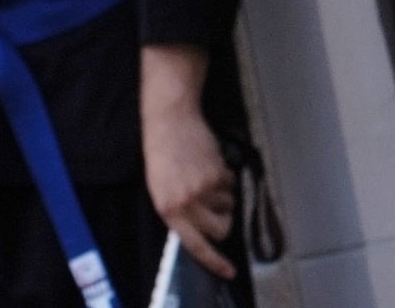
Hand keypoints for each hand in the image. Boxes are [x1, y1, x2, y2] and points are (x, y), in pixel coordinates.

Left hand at [141, 50, 236, 279]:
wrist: (170, 123)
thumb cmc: (161, 157)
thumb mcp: (162, 191)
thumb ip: (179, 213)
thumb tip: (200, 229)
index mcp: (168, 211)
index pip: (195, 246)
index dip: (214, 261)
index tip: (229, 270)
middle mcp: (187, 203)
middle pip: (221, 229)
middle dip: (224, 222)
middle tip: (217, 210)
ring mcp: (204, 187)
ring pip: (229, 207)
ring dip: (224, 199)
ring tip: (208, 182)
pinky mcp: (218, 172)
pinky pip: (232, 186)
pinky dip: (226, 180)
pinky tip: (212, 168)